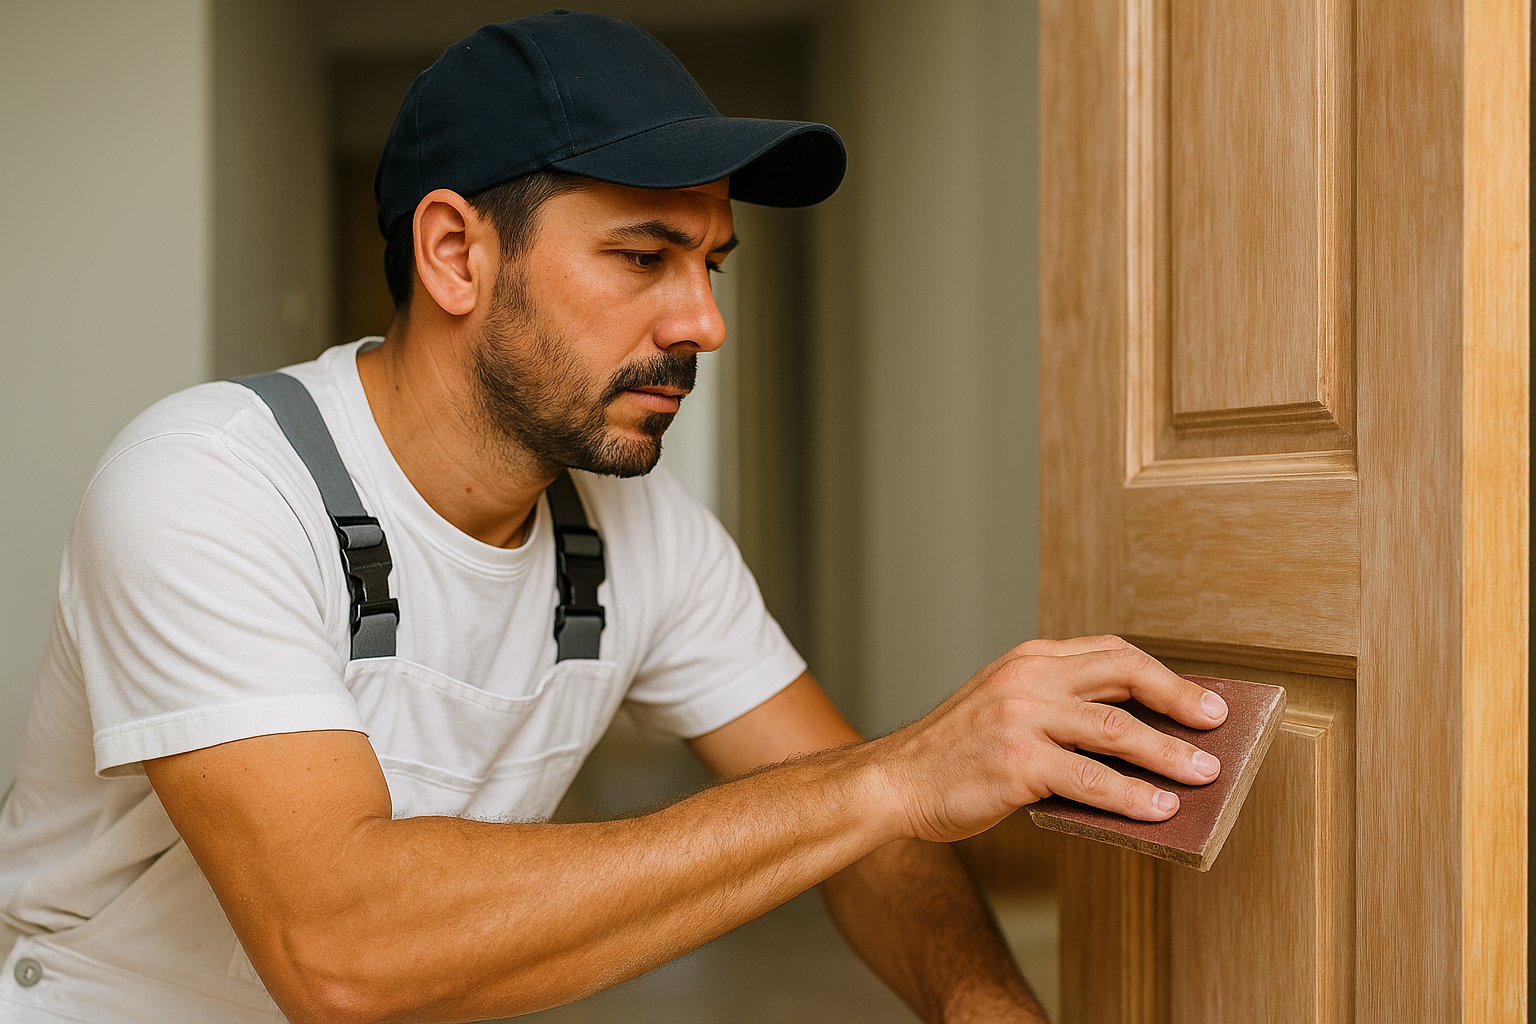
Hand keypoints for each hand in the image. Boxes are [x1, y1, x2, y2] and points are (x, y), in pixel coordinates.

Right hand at [875, 635, 1226, 843]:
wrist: (893, 782)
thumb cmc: (954, 755)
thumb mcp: (1004, 709)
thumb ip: (1059, 711)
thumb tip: (1134, 742)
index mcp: (1028, 659)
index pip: (1111, 653)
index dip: (1163, 675)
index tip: (1200, 698)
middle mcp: (1027, 677)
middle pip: (1123, 675)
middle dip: (1180, 700)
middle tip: (1217, 726)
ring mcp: (1021, 717)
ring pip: (1115, 728)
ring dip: (1168, 753)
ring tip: (1203, 775)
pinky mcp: (1016, 761)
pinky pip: (1090, 779)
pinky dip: (1132, 796)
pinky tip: (1157, 809)